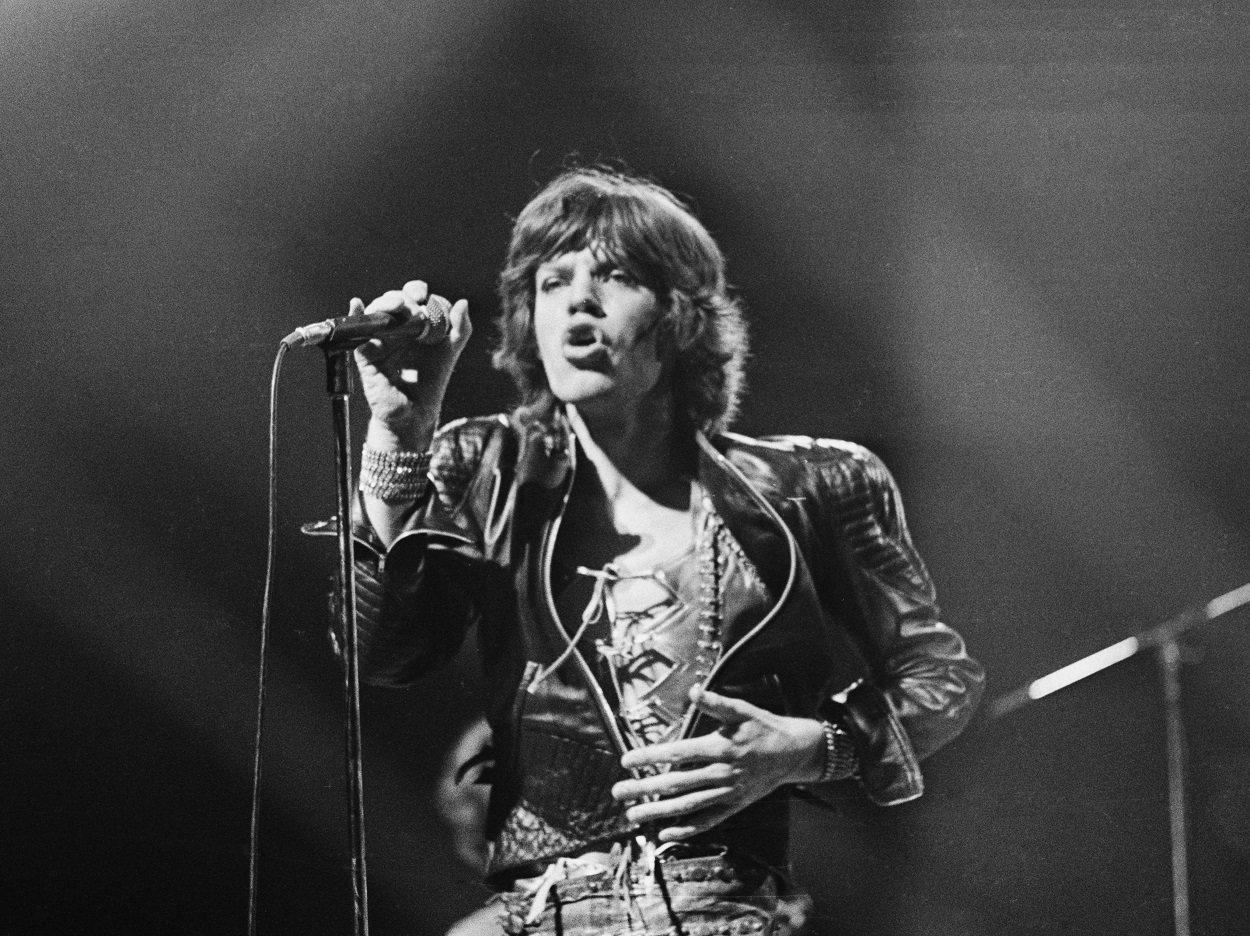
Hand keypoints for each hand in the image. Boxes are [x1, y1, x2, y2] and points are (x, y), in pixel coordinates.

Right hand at [351, 280, 471, 449]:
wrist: (416, 412)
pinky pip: (357, 331)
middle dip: (404, 298)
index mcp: (415, 322)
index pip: (413, 296)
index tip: (425, 297)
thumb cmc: (432, 380)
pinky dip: (355, 315)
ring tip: (398, 308)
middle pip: (394, 299)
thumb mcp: (450, 351)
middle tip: (415, 310)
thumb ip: (460, 328)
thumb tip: (463, 302)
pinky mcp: (366, 353)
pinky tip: (357, 304)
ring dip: (386, 303)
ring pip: (377, 311)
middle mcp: (396, 327)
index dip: (418, 291)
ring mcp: (379, 338)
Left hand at [611, 686, 826, 841]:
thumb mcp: (743, 710)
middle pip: (677, 783)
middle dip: (645, 788)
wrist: (794, 752)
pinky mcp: (733, 806)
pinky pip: (707, 821)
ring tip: (632, 815)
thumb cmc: (764, 728)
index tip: (627, 760)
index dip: (651, 757)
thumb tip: (695, 690)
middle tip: (618, 791)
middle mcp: (721, 773)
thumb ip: (716, 703)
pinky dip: (687, 830)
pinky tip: (665, 833)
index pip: (678, 753)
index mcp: (720, 748)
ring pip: (687, 806)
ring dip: (658, 811)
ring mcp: (727, 793)